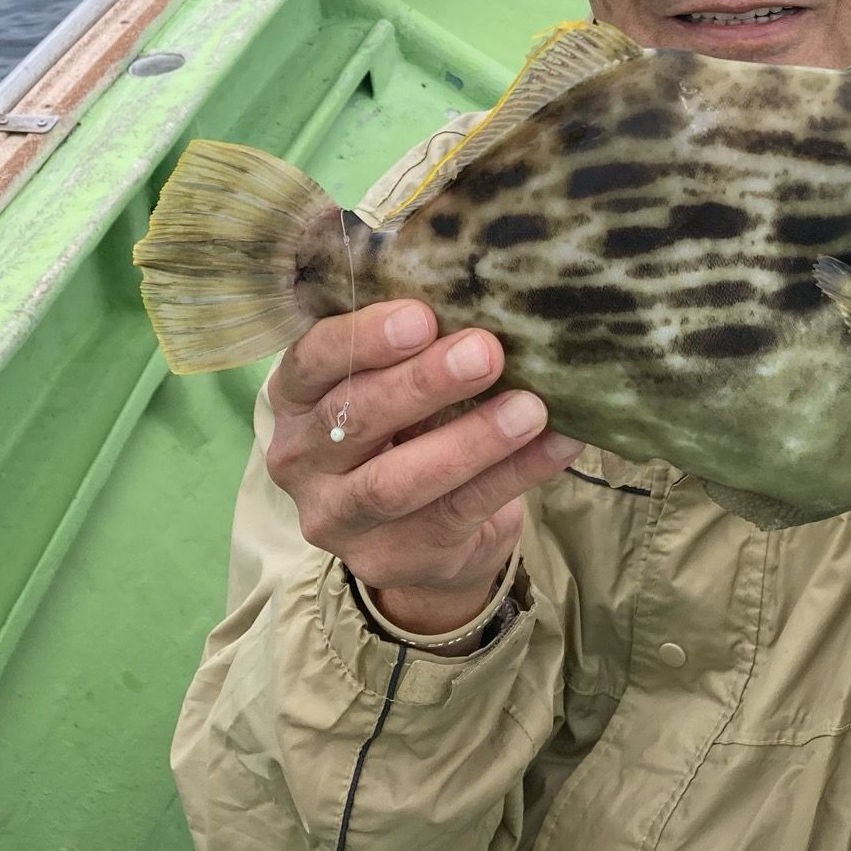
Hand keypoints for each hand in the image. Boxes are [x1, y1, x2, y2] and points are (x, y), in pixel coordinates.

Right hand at [266, 299, 582, 638]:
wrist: (419, 532)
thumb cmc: (405, 426)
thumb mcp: (390, 379)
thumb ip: (413, 344)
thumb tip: (486, 291)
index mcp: (293, 397)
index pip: (311, 361)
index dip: (363, 338)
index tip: (422, 316)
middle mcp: (299, 459)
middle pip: (352, 419)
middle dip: (422, 383)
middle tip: (485, 352)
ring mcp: (338, 518)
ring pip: (398, 481)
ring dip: (471, 440)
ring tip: (530, 408)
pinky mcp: (390, 558)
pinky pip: (457, 513)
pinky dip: (514, 474)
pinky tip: (557, 444)